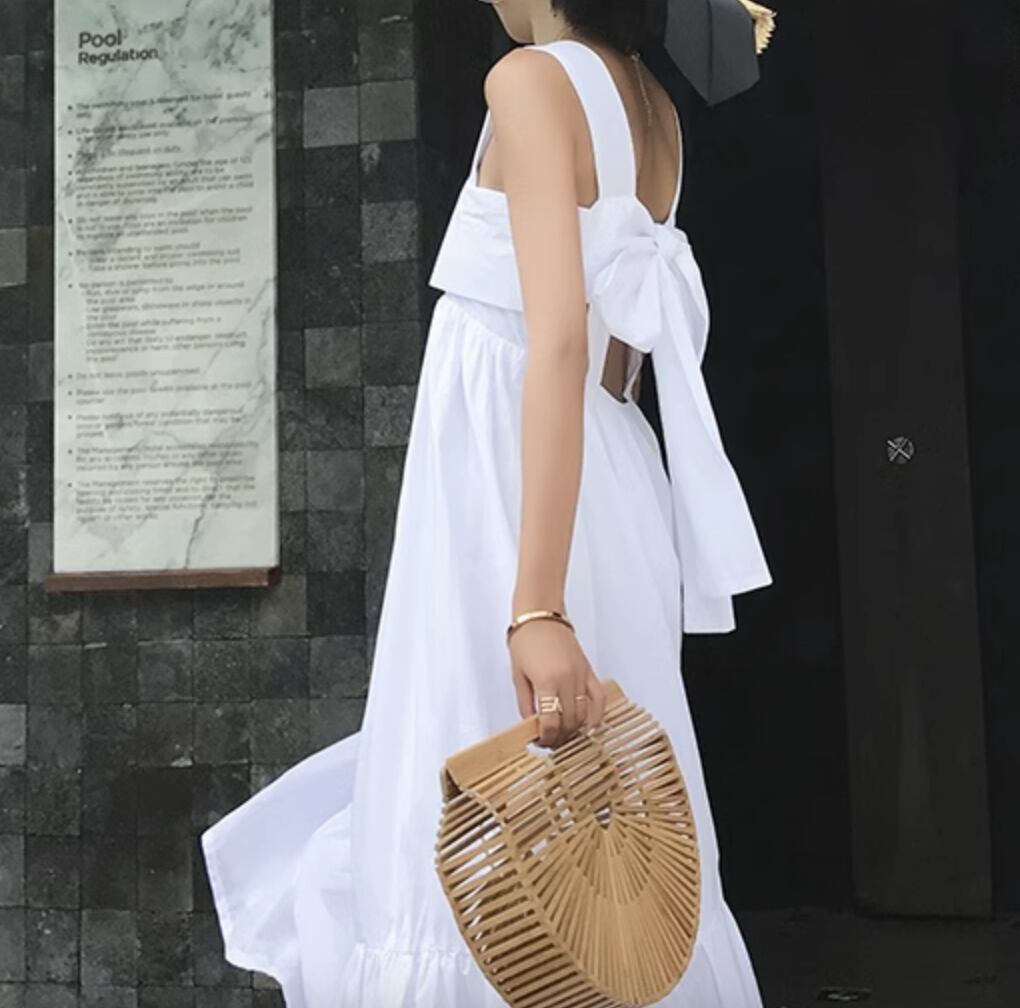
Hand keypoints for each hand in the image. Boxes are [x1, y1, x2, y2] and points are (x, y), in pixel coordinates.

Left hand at [508, 619, 606, 748]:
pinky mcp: (589, 671)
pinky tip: (591, 726)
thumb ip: (525, 704)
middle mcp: (567, 680)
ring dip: (575, 729)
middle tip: (550, 741)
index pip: (551, 723)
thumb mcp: (518, 676)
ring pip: (584, 714)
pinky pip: (599, 698)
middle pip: (569, 722)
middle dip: (560, 737)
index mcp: (546, 682)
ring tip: (564, 734)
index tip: (541, 742)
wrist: (540, 616)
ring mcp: (581, 676)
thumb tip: (530, 726)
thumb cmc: (526, 641)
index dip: (546, 738)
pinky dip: (597, 715)